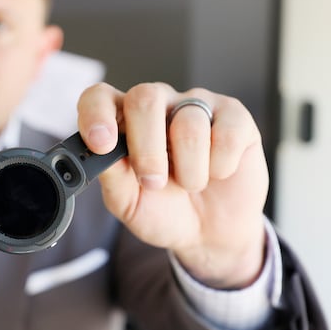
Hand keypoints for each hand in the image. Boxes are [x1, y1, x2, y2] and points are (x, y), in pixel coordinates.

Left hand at [77, 82, 267, 288]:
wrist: (208, 233)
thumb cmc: (163, 211)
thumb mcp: (128, 202)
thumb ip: (111, 174)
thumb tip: (98, 151)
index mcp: (123, 121)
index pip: (100, 97)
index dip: (97, 114)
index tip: (101, 144)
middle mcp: (158, 105)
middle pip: (145, 98)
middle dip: (147, 148)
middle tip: (153, 182)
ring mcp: (196, 106)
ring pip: (188, 123)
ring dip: (189, 169)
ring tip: (190, 184)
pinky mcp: (234, 116)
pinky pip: (226, 133)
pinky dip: (220, 166)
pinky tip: (218, 174)